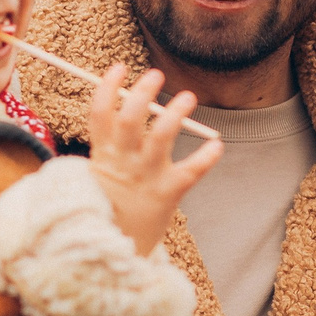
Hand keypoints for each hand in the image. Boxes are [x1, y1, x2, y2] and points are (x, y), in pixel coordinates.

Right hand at [86, 63, 223, 255]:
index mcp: (103, 154)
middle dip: (143, 92)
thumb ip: (110, 138)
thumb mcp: (99, 170)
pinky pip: (191, 171)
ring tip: (188, 97)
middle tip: (157, 75)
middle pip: (130, 119)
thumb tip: (124, 96)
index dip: (108, 87)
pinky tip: (216, 145)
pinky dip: (206, 157)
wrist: (116, 247)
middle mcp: (124, 162)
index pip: (99, 113)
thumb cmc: (111, 200)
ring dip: (176, 114)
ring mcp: (147, 177)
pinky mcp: (169, 194)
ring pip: (162, 137)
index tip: (120, 67)